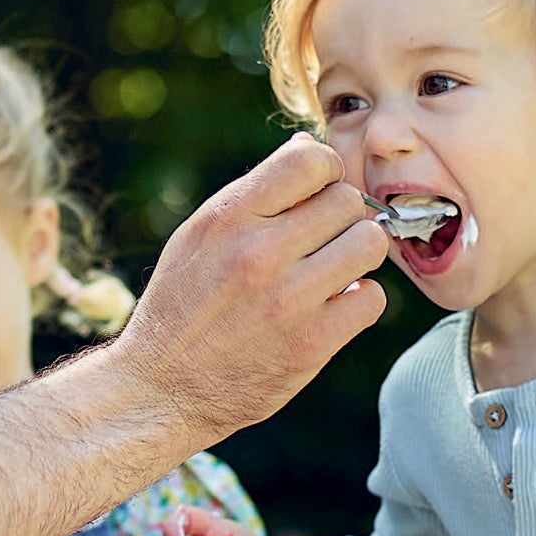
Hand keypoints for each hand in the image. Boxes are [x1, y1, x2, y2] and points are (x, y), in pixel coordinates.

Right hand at [112, 136, 388, 444]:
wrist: (162, 387)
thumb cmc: (183, 304)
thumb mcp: (199, 235)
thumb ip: (255, 193)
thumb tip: (307, 148)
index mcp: (229, 218)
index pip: (311, 160)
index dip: (325, 171)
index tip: (318, 193)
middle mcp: (259, 254)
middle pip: (348, 201)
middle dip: (343, 216)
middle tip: (324, 239)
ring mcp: (288, 301)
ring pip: (369, 244)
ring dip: (359, 253)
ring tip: (335, 268)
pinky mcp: (311, 345)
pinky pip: (372, 299)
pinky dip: (360, 300)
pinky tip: (334, 305)